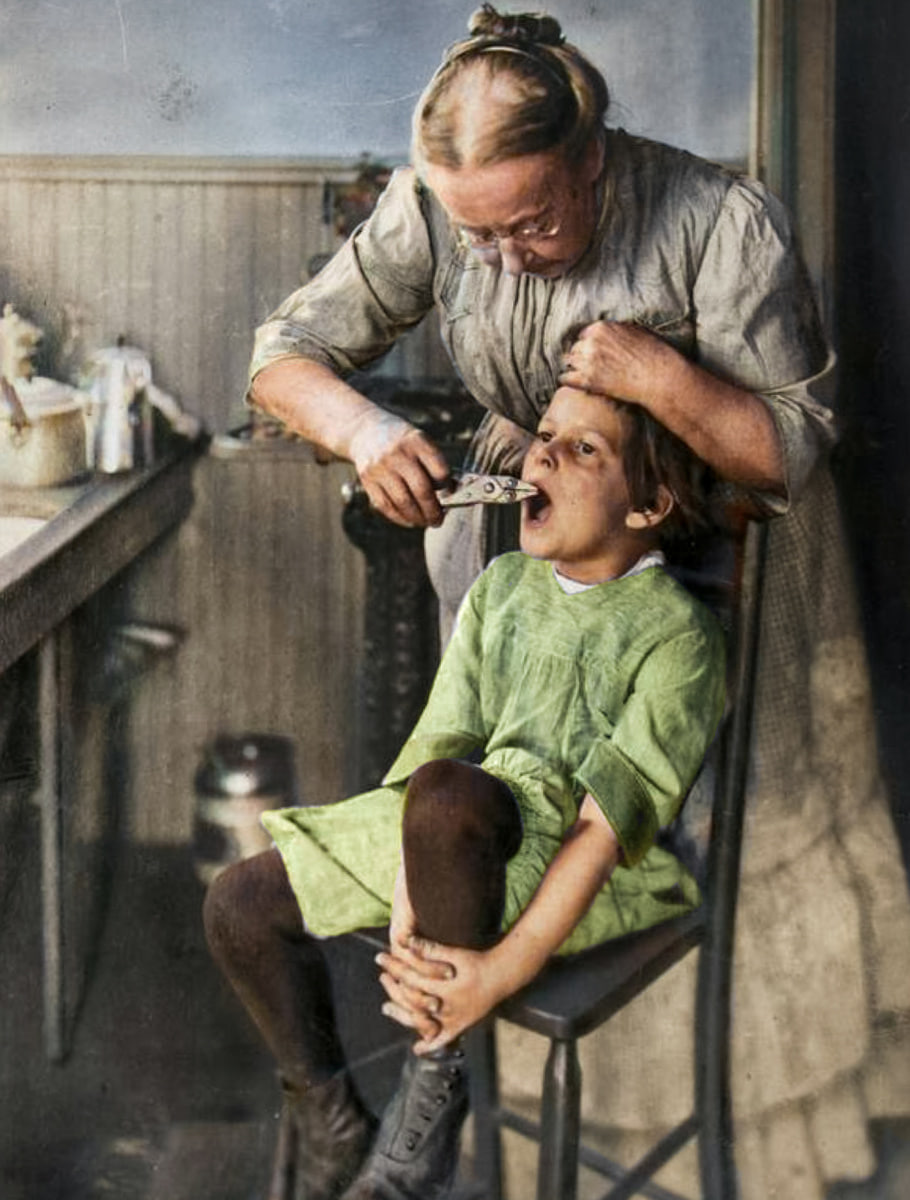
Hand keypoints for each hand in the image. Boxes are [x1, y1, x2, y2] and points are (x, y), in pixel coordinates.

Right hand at [349, 412, 450, 527]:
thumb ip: (434, 464)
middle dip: (433, 511)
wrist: (366, 431)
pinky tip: (410, 521)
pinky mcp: (367, 480)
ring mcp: (380, 467)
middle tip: (439, 520)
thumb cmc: (403, 443)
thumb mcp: (420, 442)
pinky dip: (400, 518)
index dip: (448, 487)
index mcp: (417, 441)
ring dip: (418, 518)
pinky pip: (386, 506)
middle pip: (421, 489)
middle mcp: (398, 453)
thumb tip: (451, 493)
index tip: (451, 496)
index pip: (440, 470)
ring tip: (426, 522)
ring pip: (403, 502)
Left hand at [377, 937, 508, 1053]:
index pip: (411, 978)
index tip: (381, 956)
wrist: (501, 976)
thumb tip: (405, 940)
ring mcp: (453, 1019)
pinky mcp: (461, 1026)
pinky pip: (443, 1039)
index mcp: (445, 988)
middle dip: (394, 988)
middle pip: (412, 1000)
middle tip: (381, 977)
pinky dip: (430, 1045)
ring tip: (386, 1007)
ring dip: (403, 1014)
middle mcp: (447, 1007)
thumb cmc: (478, 961)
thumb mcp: (455, 954)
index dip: (394, 966)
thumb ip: (431, 949)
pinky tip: (418, 1048)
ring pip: (422, 1022)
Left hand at [559, 320, 682, 408]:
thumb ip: (615, 330)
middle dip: (581, 357)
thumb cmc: (652, 354)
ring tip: (579, 374)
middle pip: (575, 349)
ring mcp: (588, 362)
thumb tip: (607, 332)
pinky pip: (565, 379)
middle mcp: (591, 342)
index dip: (588, 345)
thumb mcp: (634, 331)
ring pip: (569, 362)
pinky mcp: (588, 380)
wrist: (658, 377)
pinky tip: (571, 382)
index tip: (592, 353)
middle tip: (588, 366)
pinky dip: (567, 381)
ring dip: (574, 368)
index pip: (583, 335)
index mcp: (601, 328)